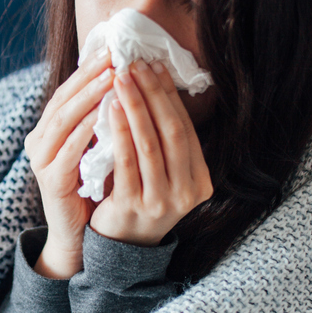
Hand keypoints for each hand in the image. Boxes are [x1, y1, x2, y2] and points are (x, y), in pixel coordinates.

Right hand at [24, 52, 113, 277]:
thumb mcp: (98, 148)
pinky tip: (102, 116)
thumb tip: (127, 81)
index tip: (114, 49)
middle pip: (63, 99)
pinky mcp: (50, 181)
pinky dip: (84, 132)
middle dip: (89, 76)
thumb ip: (103, 120)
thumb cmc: (93, 188)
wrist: (79, 236)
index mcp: (49, 130)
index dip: (89, 70)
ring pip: (63, 120)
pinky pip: (67, 151)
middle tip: (113, 56)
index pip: (68, 91)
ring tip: (111, 78)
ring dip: (88, 97)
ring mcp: (41, 161)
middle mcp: (39, 141)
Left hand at [88, 60, 212, 246]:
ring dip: (136, 107)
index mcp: (200, 182)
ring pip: (151, 145)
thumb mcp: (162, 174)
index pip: (186, 129)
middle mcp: (187, 193)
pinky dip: (120, 132)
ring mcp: (161, 202)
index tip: (154, 66)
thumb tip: (155, 84)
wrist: (120, 247)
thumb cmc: (139, 198)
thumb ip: (164, 141)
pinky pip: (127, 162)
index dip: (170, 96)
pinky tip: (110, 109)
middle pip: (173, 133)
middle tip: (136, 64)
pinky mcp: (133, 207)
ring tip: (122, 79)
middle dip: (154, 95)